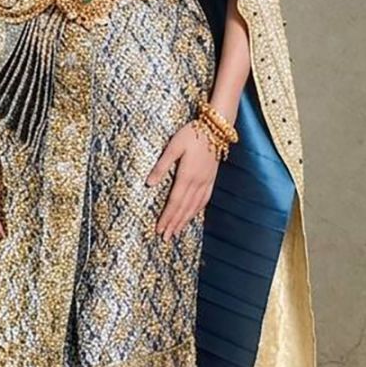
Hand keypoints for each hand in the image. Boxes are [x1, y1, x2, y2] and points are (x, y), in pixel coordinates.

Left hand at [146, 119, 220, 239]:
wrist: (216, 128)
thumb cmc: (191, 134)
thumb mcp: (173, 146)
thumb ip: (162, 166)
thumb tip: (149, 183)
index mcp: (186, 175)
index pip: (174, 202)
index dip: (167, 217)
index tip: (159, 229)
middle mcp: (198, 182)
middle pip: (184, 208)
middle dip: (174, 224)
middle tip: (165, 238)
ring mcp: (206, 181)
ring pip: (194, 206)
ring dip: (184, 220)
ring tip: (176, 232)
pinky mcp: (211, 178)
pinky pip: (204, 199)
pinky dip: (197, 210)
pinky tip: (192, 215)